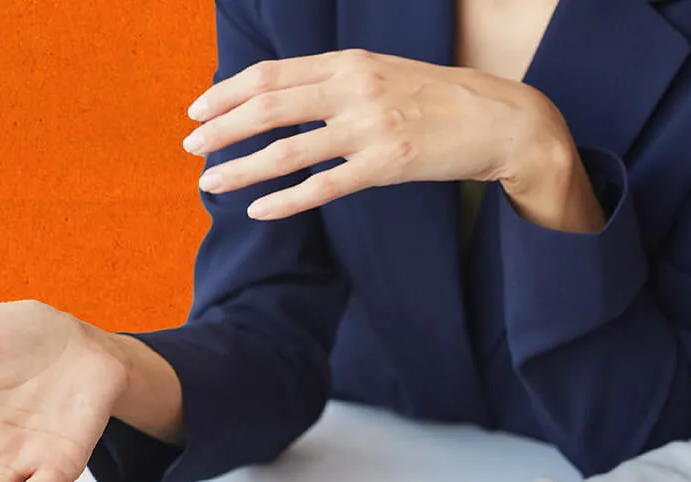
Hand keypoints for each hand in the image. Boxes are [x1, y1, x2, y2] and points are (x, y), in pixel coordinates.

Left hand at [184, 49, 602, 231]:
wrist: (500, 120)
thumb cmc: (437, 99)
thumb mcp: (382, 73)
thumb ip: (335, 82)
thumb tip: (285, 97)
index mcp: (348, 63)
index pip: (271, 75)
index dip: (227, 93)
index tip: (197, 111)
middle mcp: (353, 88)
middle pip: (268, 107)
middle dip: (221, 129)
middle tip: (190, 148)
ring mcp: (369, 127)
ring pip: (286, 150)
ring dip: (240, 168)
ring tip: (209, 182)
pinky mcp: (386, 165)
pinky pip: (323, 186)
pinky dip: (285, 199)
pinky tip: (259, 210)